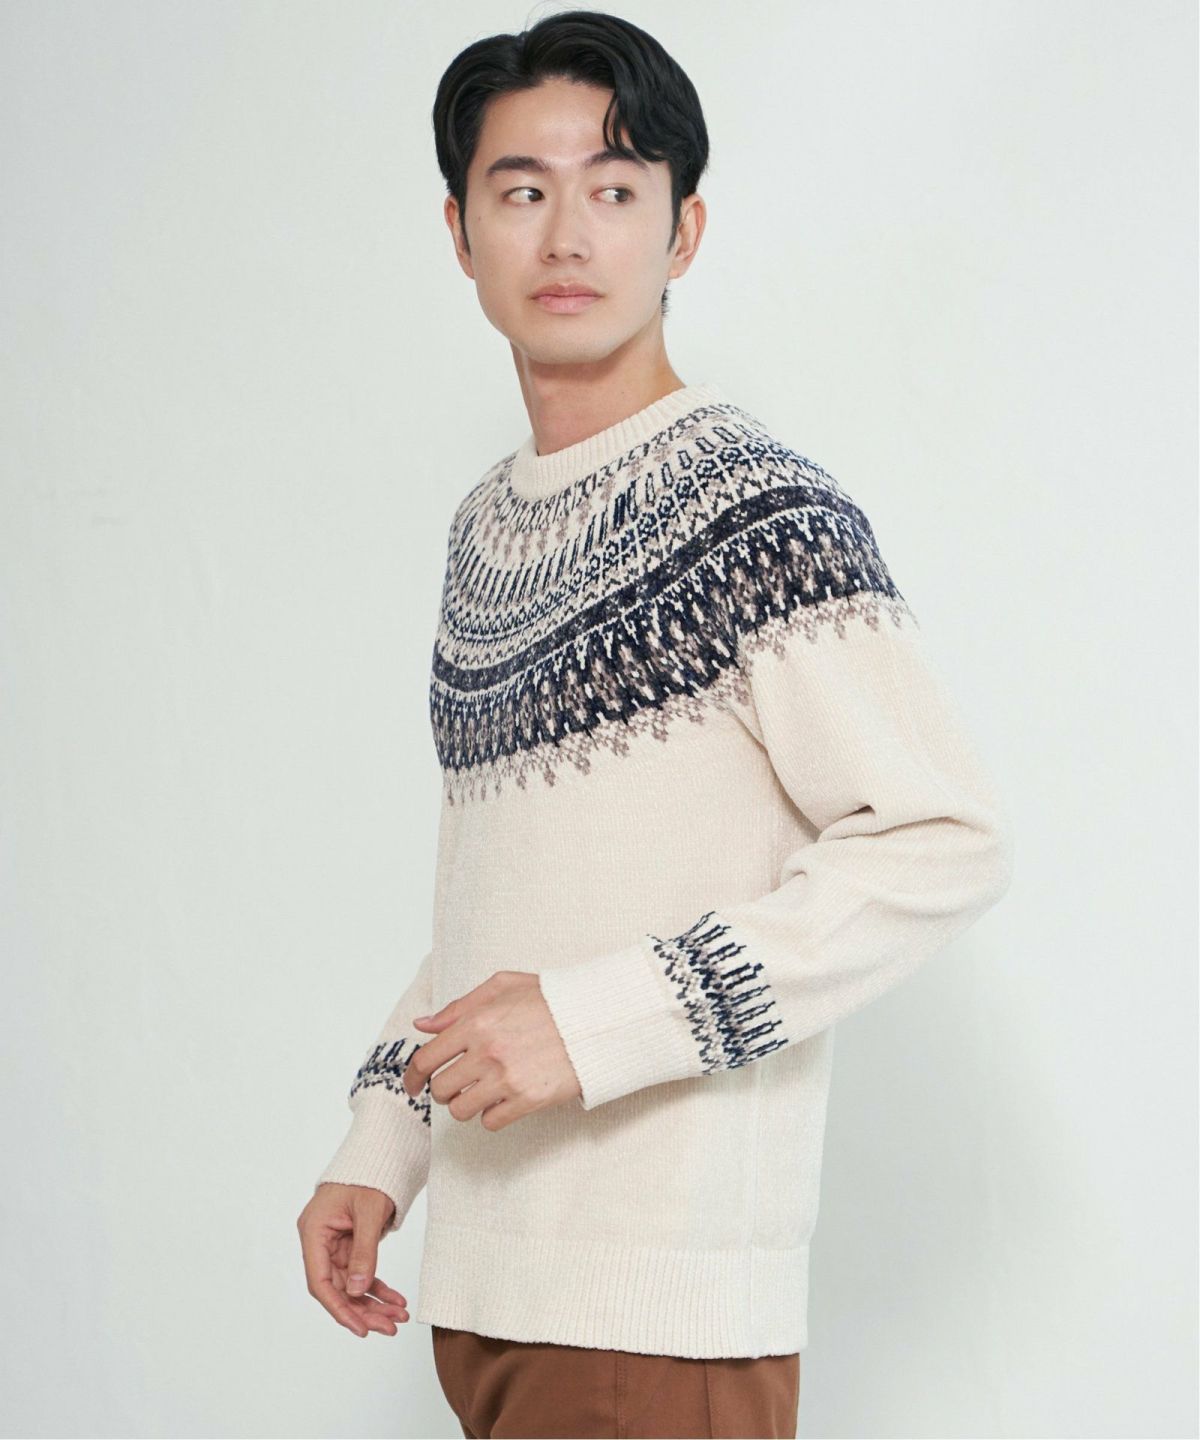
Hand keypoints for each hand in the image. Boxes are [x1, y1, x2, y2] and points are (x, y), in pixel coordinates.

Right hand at [297, 1183, 410, 1337]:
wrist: (380, 1153)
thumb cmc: (369, 1174)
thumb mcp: (368, 1212)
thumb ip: (363, 1252)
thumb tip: (358, 1292)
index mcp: (313, 1230)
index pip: (320, 1281)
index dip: (339, 1308)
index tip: (361, 1328)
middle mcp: (319, 1240)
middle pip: (337, 1287)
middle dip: (363, 1310)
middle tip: (390, 1326)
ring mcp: (334, 1244)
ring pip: (351, 1284)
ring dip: (374, 1302)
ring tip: (399, 1317)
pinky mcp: (349, 1244)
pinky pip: (361, 1272)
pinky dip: (378, 1287)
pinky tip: (396, 1301)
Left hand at [401, 971, 580, 1130]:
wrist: (595, 1019)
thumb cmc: (550, 999)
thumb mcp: (502, 986)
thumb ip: (458, 1006)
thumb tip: (423, 1025)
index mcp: (477, 1022)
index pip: (426, 1059)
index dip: (412, 1077)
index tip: (413, 1085)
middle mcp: (488, 1052)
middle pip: (440, 1089)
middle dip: (443, 1090)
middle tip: (456, 1084)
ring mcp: (508, 1079)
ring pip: (461, 1110)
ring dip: (465, 1104)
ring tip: (480, 1092)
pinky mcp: (528, 1100)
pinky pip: (490, 1122)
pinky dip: (491, 1115)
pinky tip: (502, 1100)